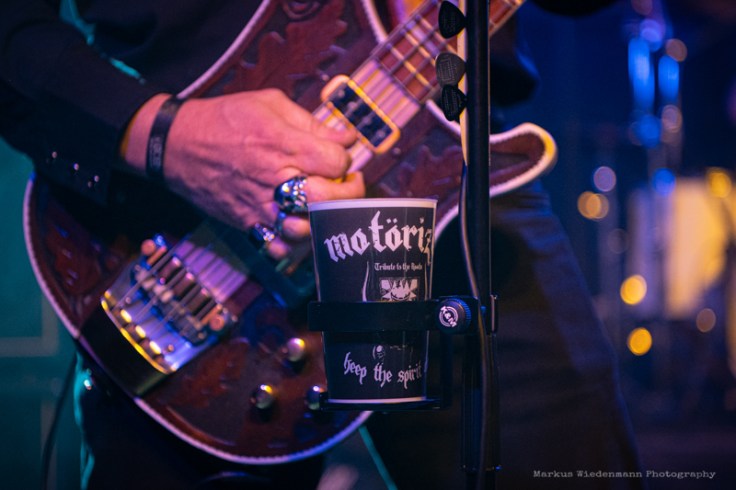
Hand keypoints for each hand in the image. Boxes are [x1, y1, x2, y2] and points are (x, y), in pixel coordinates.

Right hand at [122, 90, 364, 255]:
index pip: (336, 162)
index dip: (345, 160)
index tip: (341, 156)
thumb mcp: (270, 104)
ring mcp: (259, 205)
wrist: (176, 144)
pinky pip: (279, 248)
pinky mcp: (247, 223)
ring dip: (323, 220)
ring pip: (306, 228)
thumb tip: (347, 139)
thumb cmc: (225, 119)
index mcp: (283, 144)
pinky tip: (301, 225)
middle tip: (349, 185)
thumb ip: (311, 123)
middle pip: (328, 198)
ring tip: (327, 207)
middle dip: (348, 193)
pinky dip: (295, 244)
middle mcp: (273, 177)